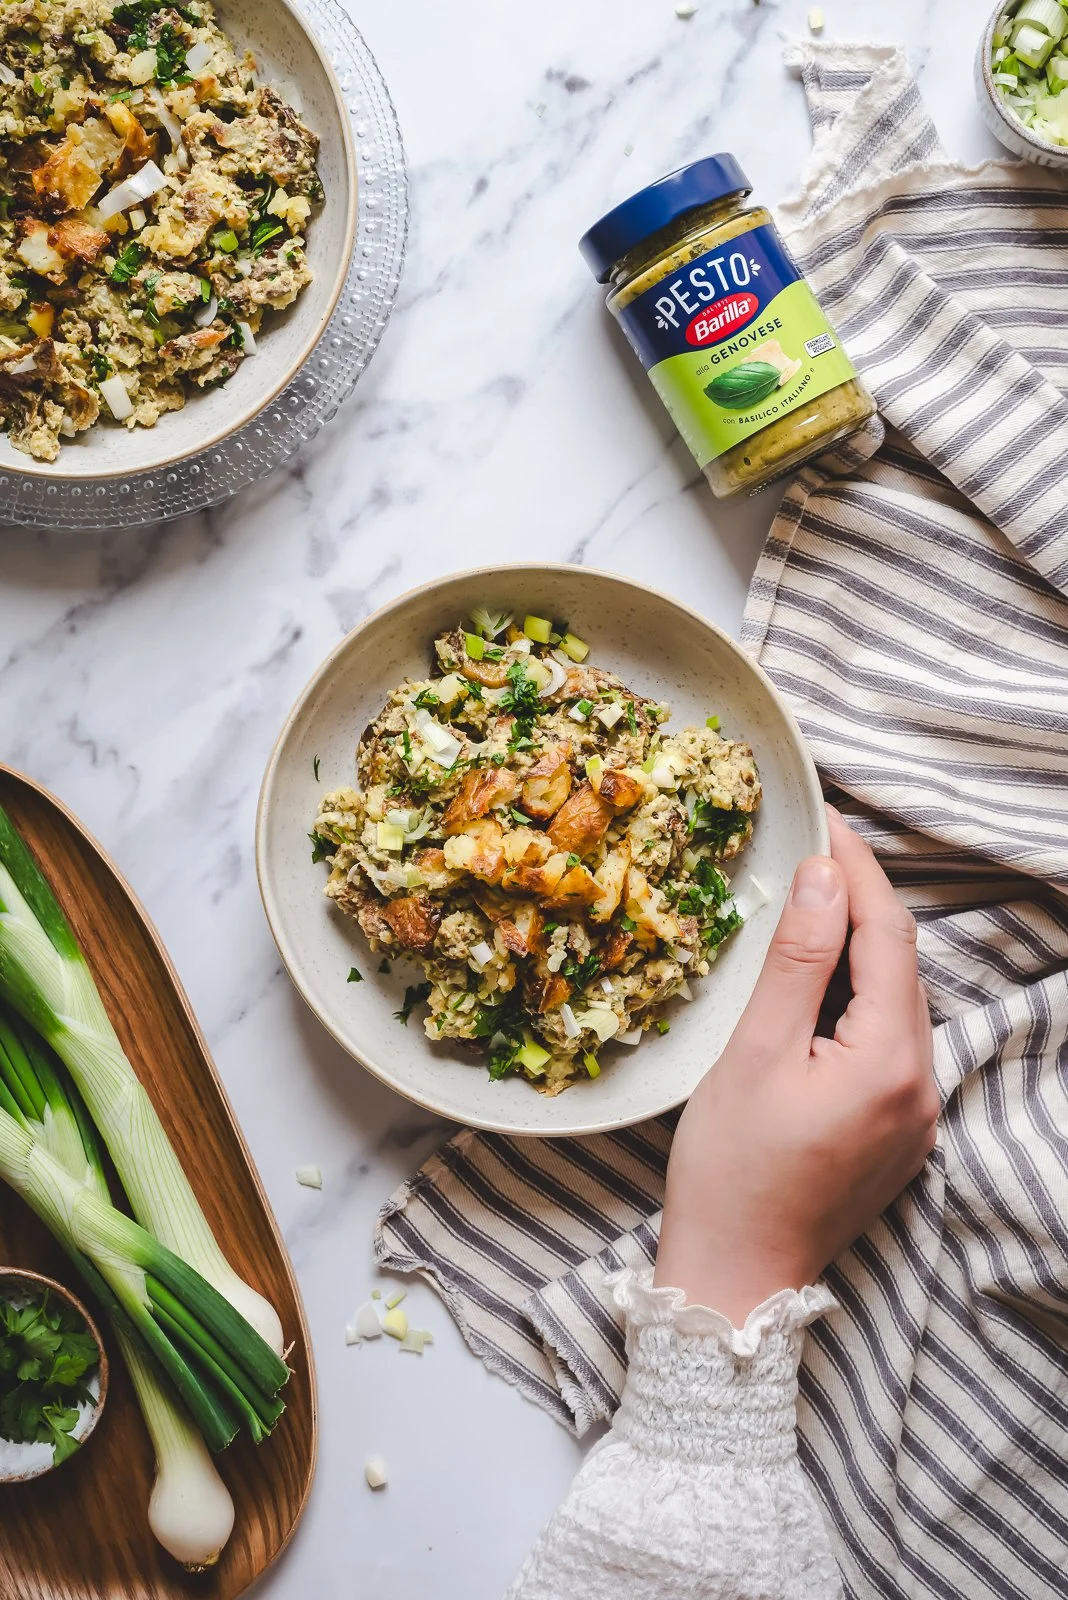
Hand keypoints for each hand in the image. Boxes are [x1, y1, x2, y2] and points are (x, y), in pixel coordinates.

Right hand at [654, 807, 937, 1323]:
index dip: (858, 869)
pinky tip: (818, 986)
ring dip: (858, 951)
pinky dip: (857, 1001)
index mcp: (891, 1061)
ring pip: (896, 1004)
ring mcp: (915, 1115)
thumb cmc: (730, 1169)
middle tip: (812, 850)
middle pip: (900, 967)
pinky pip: (888, 1043)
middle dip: (859, 903)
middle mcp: (921, 1086)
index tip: (826, 818)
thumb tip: (823, 878)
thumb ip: (796, 961)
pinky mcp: (898, 1134)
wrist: (735, 1276)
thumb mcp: (754, 1051)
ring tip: (808, 905)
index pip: (888, 935)